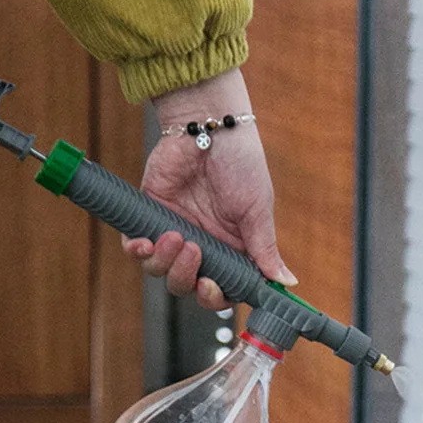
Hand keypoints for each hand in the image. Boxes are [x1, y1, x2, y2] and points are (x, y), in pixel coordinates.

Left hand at [122, 68, 295, 310]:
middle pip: (186, 286)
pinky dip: (137, 252)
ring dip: (165, 262)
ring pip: (160, 272)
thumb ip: (264, 249)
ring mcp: (173, 233)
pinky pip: (135, 249)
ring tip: (176, 235)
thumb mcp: (257, 209)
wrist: (208, 125)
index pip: (220, 290)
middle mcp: (201, 247)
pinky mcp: (148, 217)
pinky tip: (145, 243)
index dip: (214, 297)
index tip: (212, 286)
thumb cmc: (240, 164)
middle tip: (194, 250)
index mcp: (229, 250)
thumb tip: (287, 285)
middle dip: (187, 277)